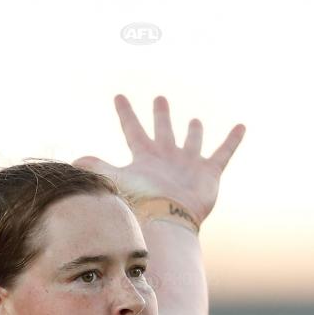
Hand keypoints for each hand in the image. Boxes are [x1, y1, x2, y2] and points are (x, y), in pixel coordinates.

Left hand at [73, 95, 245, 224]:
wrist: (170, 218)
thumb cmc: (142, 199)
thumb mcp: (116, 179)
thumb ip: (97, 168)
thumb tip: (72, 161)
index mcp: (145, 157)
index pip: (132, 129)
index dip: (125, 113)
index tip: (118, 96)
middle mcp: (166, 158)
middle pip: (162, 131)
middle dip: (160, 115)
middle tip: (159, 98)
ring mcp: (188, 165)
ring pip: (192, 142)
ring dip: (194, 132)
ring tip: (196, 121)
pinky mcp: (208, 173)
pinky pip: (223, 152)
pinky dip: (232, 140)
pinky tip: (241, 126)